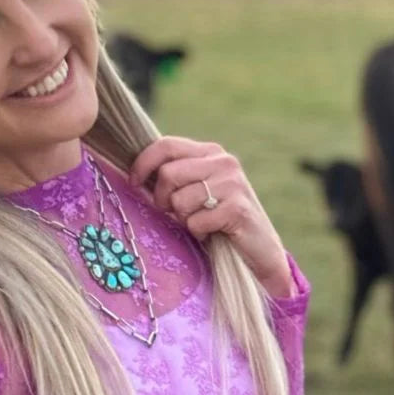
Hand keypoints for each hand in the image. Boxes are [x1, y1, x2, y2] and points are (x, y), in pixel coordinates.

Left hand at [130, 136, 294, 297]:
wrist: (260, 249)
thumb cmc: (219, 220)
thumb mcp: (197, 190)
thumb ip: (175, 177)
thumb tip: (136, 175)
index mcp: (210, 152)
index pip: (166, 145)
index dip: (143, 164)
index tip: (133, 183)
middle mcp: (223, 161)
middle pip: (168, 174)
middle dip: (163, 200)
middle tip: (176, 213)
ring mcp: (232, 183)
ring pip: (179, 201)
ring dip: (184, 219)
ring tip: (201, 222)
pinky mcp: (237, 208)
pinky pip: (196, 222)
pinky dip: (199, 233)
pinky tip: (213, 232)